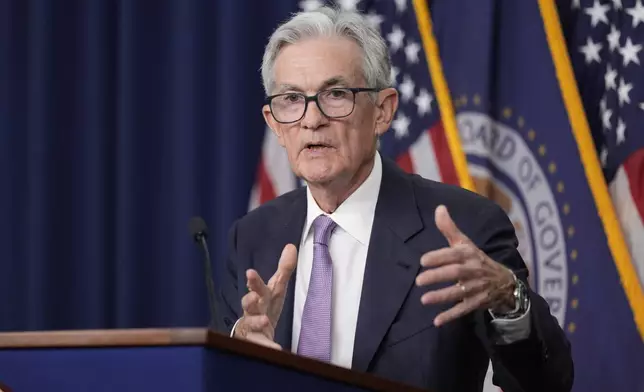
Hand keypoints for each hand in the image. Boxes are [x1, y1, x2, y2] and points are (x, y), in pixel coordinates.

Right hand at [234, 244, 296, 348]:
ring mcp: (251, 326)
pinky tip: (276, 349)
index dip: (254, 281)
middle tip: (252, 296)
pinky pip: (260, 344)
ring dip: (257, 321)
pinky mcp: (254, 342)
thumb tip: (291, 246)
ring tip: (265, 320)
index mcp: (261, 296)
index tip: (250, 273)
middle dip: (250, 299)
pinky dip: (268, 346)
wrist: (254, 333)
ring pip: (250, 323)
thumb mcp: (276, 289)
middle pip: (249, 303)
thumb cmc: (266, 307)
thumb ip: (284, 269)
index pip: (258, 286)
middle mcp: (253, 310)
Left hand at [416, 205, 515, 326]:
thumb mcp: (465, 243)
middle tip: (419, 281)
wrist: (505, 282)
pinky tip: (437, 321)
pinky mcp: (477, 302)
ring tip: (424, 299)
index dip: (439, 257)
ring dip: (442, 296)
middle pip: (455, 273)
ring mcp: (476, 288)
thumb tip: (439, 207)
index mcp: (469, 254)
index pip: (454, 254)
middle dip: (438, 276)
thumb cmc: (477, 259)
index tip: (423, 261)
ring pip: (459, 292)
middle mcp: (474, 270)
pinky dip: (451, 316)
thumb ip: (449, 228)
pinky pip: (464, 310)